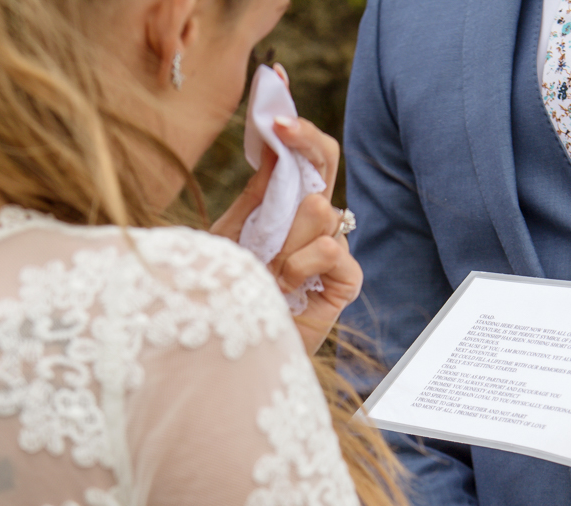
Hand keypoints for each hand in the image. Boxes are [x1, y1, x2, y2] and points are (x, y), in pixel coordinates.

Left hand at [210, 115, 361, 354]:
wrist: (233, 355)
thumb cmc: (227, 299)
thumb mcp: (230, 236)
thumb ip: (256, 194)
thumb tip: (274, 145)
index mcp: (284, 206)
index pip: (302, 153)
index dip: (295, 121)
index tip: (275, 86)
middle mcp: (311, 223)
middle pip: (324, 164)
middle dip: (300, 147)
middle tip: (275, 140)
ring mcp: (329, 251)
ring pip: (320, 209)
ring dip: (283, 237)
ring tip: (263, 270)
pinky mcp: (344, 283)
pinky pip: (332, 250)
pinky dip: (303, 264)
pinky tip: (286, 285)